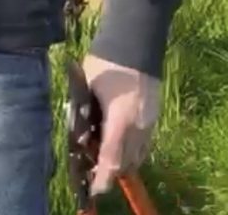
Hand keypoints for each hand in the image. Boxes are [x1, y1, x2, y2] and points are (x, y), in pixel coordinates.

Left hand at [82, 53, 161, 194]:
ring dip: (122, 160)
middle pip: (126, 162)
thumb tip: (77, 129)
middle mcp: (138, 126)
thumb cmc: (105, 62)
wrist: (135, 43)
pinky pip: (143, 142)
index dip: (102, 177)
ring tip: (102, 156)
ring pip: (137, 154)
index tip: (94, 188)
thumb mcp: (86, 86)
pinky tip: (116, 141)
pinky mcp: (153, 115)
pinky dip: (131, 148)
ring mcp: (149, 121)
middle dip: (110, 171)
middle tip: (93, 171)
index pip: (111, 158)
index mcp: (119, 119)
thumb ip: (83, 110)